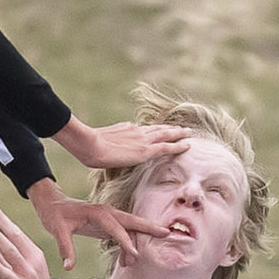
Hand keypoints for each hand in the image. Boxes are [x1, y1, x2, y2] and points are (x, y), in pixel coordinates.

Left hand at [26, 177, 170, 271]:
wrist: (53, 204)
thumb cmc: (56, 215)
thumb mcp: (58, 230)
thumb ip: (65, 247)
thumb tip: (69, 266)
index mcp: (99, 212)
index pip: (117, 227)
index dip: (126, 241)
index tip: (135, 254)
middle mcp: (108, 213)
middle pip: (133, 221)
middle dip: (150, 228)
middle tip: (167, 233)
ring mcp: (110, 218)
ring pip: (130, 229)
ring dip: (136, 244)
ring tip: (132, 264)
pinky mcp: (108, 224)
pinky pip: (124, 233)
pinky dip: (128, 245)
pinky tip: (126, 259)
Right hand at [55, 117, 190, 171]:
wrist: (90, 144)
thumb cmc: (89, 145)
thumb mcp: (102, 137)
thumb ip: (113, 136)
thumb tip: (117, 137)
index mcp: (127, 128)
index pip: (145, 129)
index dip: (155, 129)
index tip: (162, 129)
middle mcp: (137, 131)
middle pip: (158, 128)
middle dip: (170, 128)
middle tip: (182, 128)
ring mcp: (142, 140)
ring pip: (165, 134)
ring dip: (178, 133)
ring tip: (188, 133)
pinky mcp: (145, 151)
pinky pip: (166, 147)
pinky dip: (178, 145)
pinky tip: (187, 145)